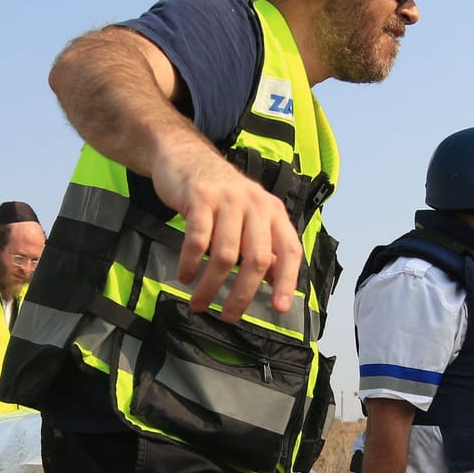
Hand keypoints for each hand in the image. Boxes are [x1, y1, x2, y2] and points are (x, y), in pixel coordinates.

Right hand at [152, 146, 303, 321]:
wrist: (185, 156)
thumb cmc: (220, 195)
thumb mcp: (248, 216)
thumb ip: (262, 245)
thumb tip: (273, 281)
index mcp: (273, 211)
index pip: (289, 250)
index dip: (286, 281)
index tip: (278, 308)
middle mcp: (255, 204)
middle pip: (256, 259)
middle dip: (242, 294)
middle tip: (228, 316)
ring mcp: (227, 200)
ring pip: (225, 255)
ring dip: (210, 286)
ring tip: (199, 303)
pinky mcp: (200, 198)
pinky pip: (197, 240)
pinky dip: (190, 264)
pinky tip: (185, 277)